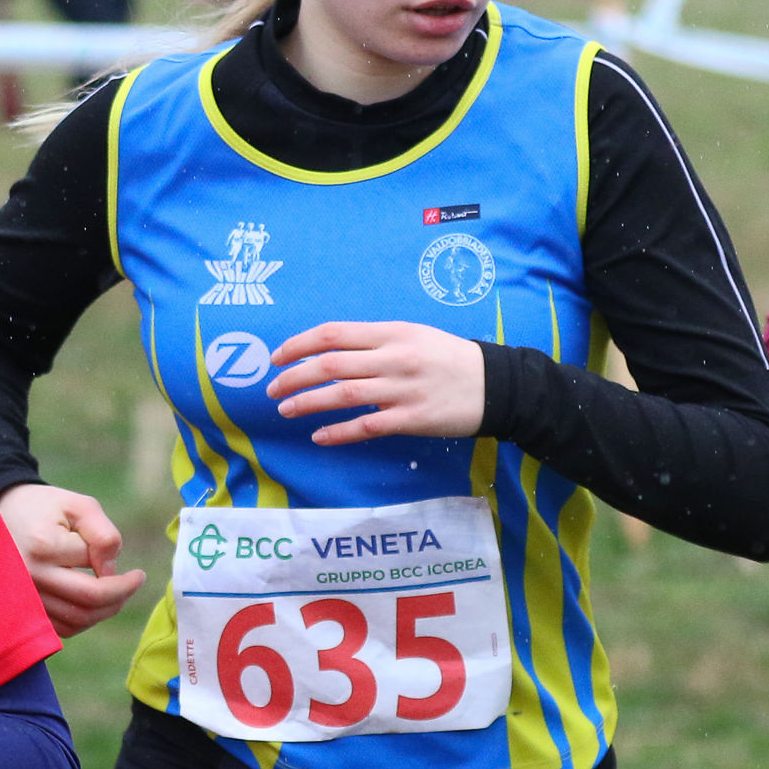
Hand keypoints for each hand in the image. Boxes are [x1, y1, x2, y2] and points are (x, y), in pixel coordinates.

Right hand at [0, 482, 143, 636]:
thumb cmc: (43, 508)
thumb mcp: (78, 506)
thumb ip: (104, 535)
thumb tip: (111, 574)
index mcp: (43, 546)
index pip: (94, 564)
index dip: (112, 559)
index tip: (115, 552)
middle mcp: (30, 577)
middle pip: (91, 600)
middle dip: (122, 592)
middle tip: (136, 580)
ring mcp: (25, 598)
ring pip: (79, 620)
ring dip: (106, 609)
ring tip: (118, 591)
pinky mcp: (24, 612)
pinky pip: (63, 629)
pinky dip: (85, 619)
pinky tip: (92, 602)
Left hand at [267, 321, 486, 444]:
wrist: (496, 385)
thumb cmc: (448, 358)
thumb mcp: (413, 334)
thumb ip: (373, 341)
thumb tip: (328, 350)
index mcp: (392, 333)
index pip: (333, 334)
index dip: (298, 345)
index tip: (276, 358)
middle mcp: (394, 358)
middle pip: (330, 365)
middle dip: (293, 377)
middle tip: (272, 390)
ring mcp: (402, 390)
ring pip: (342, 395)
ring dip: (306, 403)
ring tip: (285, 410)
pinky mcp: (412, 419)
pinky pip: (366, 427)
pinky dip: (338, 432)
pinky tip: (319, 436)